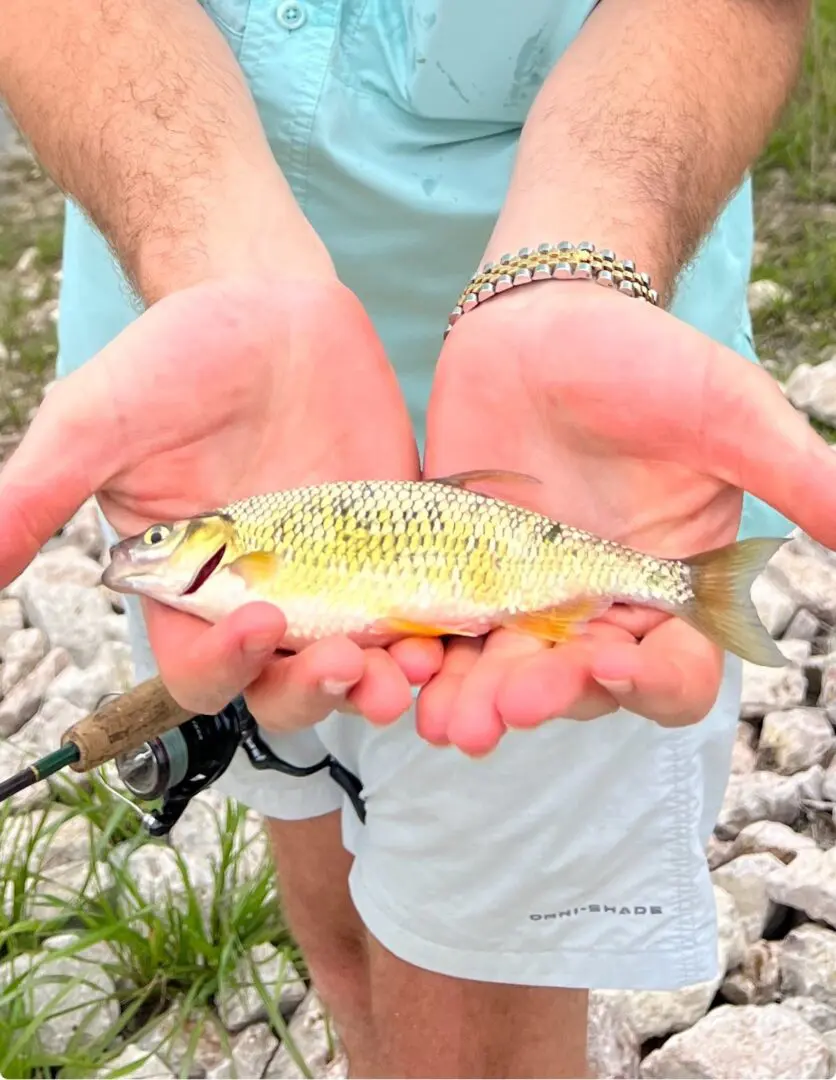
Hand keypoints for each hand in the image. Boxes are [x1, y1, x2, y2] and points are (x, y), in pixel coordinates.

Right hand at [0, 275, 441, 729]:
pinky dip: (438, 624)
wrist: (265, 301)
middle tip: (360, 671)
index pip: (206, 671)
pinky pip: (421, 601)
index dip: (230, 668)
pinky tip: (462, 622)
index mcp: (190, 593)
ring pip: (366, 659)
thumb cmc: (174, 357)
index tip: (260, 623)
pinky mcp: (397, 546)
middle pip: (293, 685)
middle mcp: (265, 600)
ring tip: (420, 665)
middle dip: (324, 692)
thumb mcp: (98, 423)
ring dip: (392, 676)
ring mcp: (337, 579)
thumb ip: (35, 496)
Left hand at [418, 283, 835, 754]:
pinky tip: (395, 665)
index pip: (675, 671)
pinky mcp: (457, 572)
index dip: (653, 684)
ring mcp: (522, 596)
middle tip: (506, 707)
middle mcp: (598, 609)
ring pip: (503, 672)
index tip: (615, 663)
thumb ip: (799, 477)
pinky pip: (441, 626)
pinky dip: (423, 653)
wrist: (545, 317)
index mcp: (670, 592)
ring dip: (476, 701)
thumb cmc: (648, 360)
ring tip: (444, 719)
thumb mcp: (729, 414)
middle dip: (545, 700)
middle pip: (577, 686)